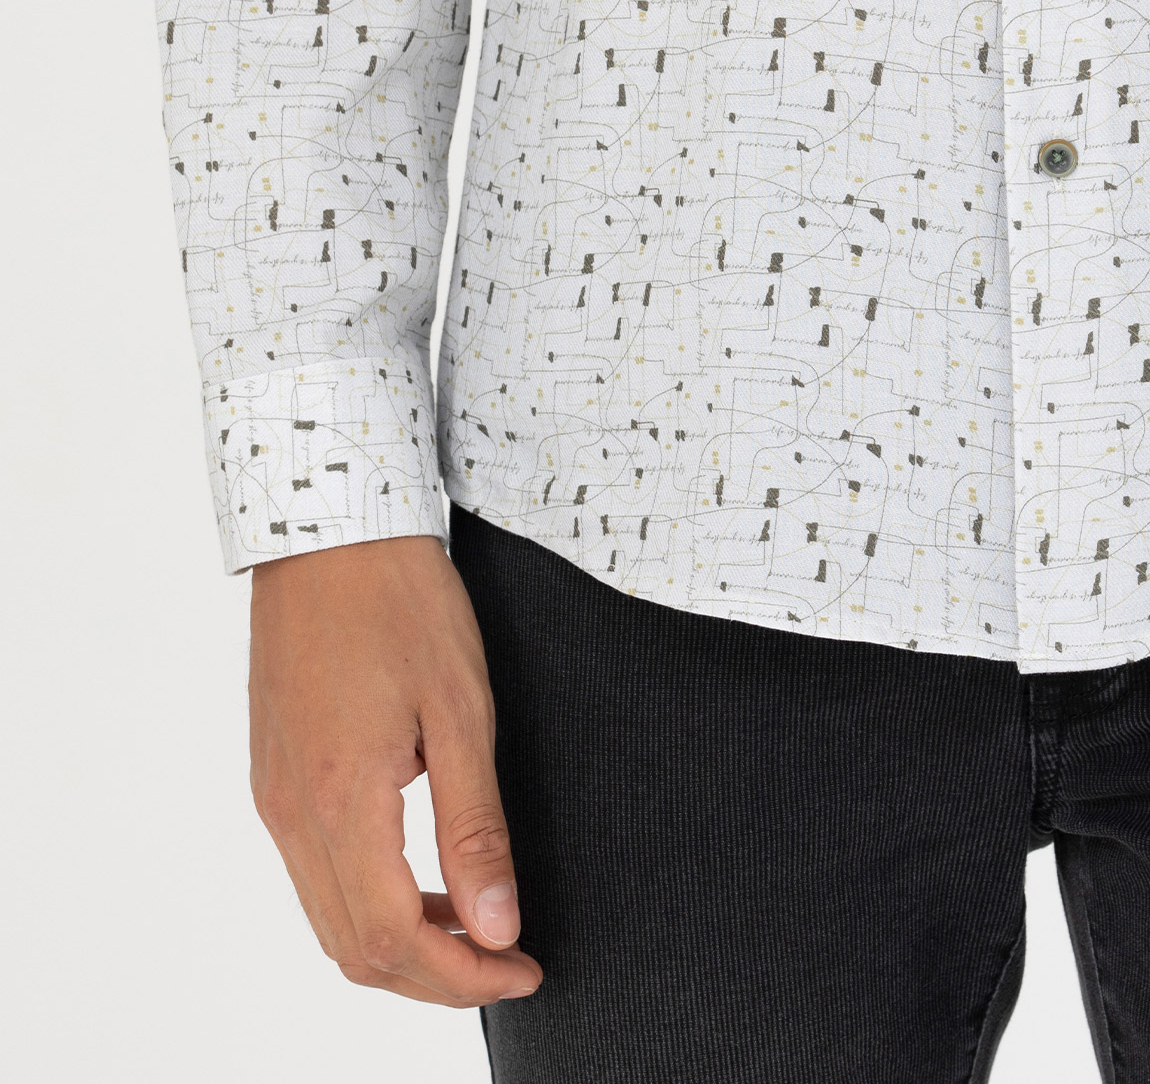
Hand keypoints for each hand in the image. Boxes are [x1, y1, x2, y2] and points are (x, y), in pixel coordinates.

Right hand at [248, 534, 542, 1006]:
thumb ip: (474, 830)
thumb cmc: (401, 601)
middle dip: (435, 977)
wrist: (330, 526)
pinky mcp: (273, 775)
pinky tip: (420, 879)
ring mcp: (274, 797)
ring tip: (474, 927)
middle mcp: (292, 814)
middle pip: (352, 949)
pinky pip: (314, 874)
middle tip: (509, 959)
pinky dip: (368, 901)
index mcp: (339, 802)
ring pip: (329, 919)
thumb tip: (496, 928)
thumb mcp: (462, 710)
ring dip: (400, 944)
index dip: (462, 977)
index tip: (524, 967)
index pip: (391, 941)